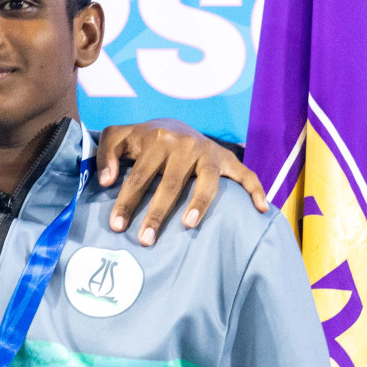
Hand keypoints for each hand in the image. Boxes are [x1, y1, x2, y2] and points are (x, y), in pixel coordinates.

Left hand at [95, 120, 268, 246]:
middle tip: (145, 240)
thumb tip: (106, 182)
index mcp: (158, 139)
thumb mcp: (119, 137)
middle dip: (157, 214)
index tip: (117, 226)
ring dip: (199, 205)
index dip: (126, 202)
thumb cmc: (143, 140)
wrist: (176, 126)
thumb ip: (105, 154)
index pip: (139, 176)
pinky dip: (256, 191)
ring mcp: (210, 153)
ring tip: (188, 226)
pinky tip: (261, 209)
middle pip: (170, 184)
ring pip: (206, 183)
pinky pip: (246, 176)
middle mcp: (186, 145)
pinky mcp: (228, 160)